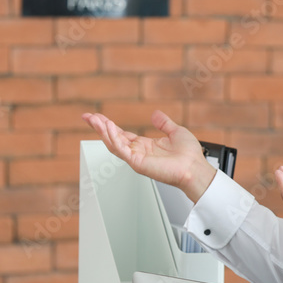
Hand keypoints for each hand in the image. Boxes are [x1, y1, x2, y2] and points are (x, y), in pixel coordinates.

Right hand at [81, 110, 216, 202]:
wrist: (195, 168)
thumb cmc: (188, 155)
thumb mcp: (175, 131)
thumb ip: (164, 123)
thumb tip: (155, 114)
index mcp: (144, 145)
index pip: (121, 134)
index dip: (108, 125)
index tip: (97, 116)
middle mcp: (138, 152)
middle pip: (113, 138)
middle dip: (99, 127)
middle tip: (87, 116)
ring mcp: (136, 158)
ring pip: (113, 144)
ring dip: (103, 131)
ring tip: (94, 120)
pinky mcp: (138, 163)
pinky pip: (122, 150)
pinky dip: (114, 138)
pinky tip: (108, 127)